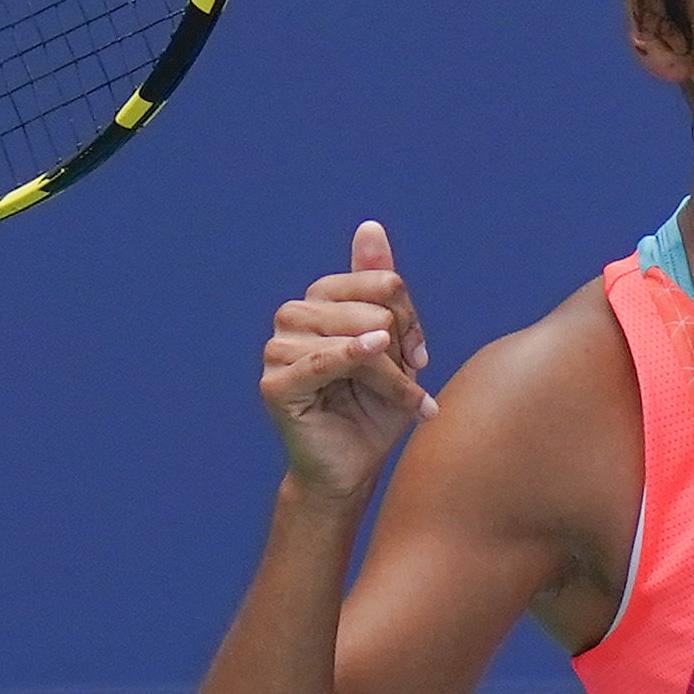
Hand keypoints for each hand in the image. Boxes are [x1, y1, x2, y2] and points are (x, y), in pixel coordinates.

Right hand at [260, 220, 435, 502]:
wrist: (354, 468)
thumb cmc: (374, 410)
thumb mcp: (391, 344)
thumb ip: (379, 286)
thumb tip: (370, 226)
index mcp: (319, 303)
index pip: (379, 283)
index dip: (410, 315)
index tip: (419, 352)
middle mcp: (293, 318)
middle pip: (371, 307)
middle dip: (403, 343)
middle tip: (415, 377)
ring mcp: (278, 350)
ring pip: (355, 334)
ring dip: (391, 372)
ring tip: (407, 399)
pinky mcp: (274, 384)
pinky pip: (321, 360)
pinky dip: (354, 359)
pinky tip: (377, 355)